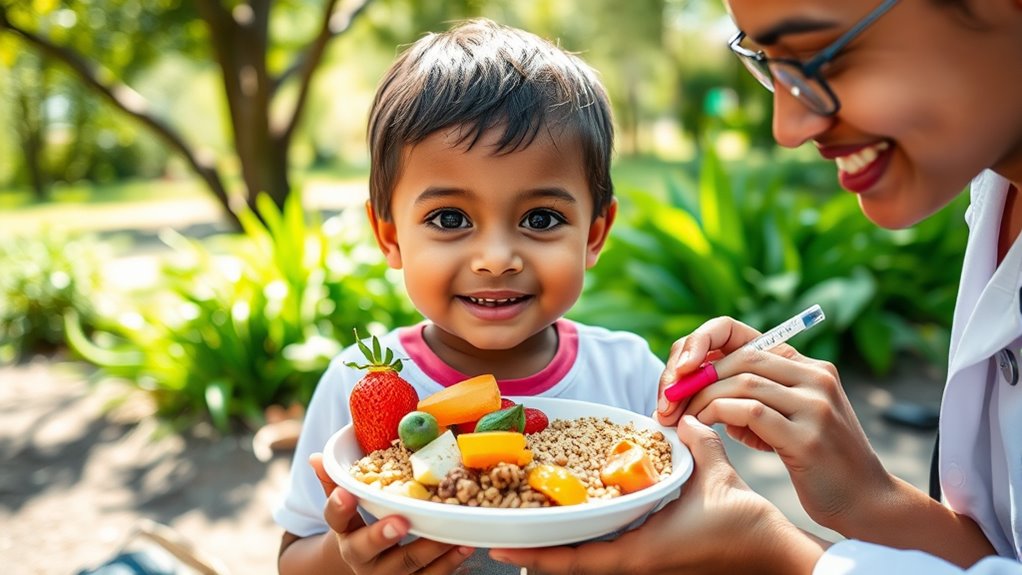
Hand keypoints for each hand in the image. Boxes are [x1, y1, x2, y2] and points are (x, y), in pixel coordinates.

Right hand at [308, 453, 472, 573]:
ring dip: (429, 550)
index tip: (346, 493)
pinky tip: (463, 546)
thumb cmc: (363, 525)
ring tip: (449, 533)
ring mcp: (386, 574)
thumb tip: (317, 456)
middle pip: (367, 549)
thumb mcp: (348, 505)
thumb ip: (336, 481)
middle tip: (400, 521)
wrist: (369, 564)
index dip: (339, 506)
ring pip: (406, 565)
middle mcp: (361, 557)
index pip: (335, 518)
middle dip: (382, 536)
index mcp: (345, 532)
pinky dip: (448, 563)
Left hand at [489, 417, 825, 573]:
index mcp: (639, 552)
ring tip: (528, 521)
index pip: (574, 560)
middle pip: (572, 562)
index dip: (534, 553)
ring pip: (588, 559)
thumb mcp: (715, 477)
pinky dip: (587, 539)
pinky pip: (608, 552)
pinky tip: (577, 520)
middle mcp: (636, 563)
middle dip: (537, 548)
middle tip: (502, 528)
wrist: (777, 558)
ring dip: (559, 545)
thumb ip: (694, 440)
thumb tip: (680, 413)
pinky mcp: (655, 559)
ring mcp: (644, 564)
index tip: (499, 544)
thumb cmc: (745, 527)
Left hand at [655, 316, 893, 533]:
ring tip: (680, 419)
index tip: (676, 372)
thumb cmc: (816, 463)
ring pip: (742, 382)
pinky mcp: (808, 436)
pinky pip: (750, 412)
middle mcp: (815, 377)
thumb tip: (700, 389)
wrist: (865, 501)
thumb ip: (753, 400)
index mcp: (808, 367)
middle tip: (667, 402)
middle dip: (694, 378)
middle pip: (738, 358)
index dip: (701, 345)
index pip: (741, 334)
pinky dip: (718, 416)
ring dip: (701, 399)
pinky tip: (703, 428)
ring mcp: (815, 405)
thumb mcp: (786, 420)